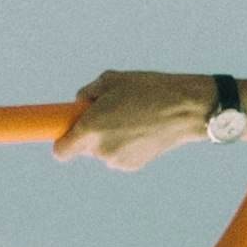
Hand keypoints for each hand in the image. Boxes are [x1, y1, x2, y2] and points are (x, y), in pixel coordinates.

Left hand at [56, 69, 229, 167]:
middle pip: (83, 147)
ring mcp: (117, 161)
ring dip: (108, 138)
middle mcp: (100, 150)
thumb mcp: (112, 80)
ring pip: (102, 150)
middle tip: (108, 112)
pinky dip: (124, 145)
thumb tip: (80, 104)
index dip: (62, 141)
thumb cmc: (148, 89)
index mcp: (90, 128)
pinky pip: (118, 155)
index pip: (61, 151)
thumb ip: (87, 93)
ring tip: (132, 117)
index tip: (66, 132)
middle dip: (89, 133)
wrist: (186, 110)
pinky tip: (141, 129)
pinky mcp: (132, 166)